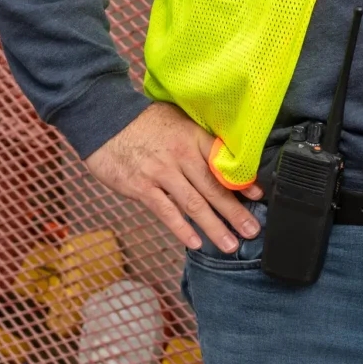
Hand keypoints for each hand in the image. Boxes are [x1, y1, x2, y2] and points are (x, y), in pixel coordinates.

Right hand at [84, 103, 263, 251]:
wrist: (103, 119)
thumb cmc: (145, 122)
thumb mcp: (179, 121)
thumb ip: (200, 140)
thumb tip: (226, 159)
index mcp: (193, 138)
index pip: (223, 163)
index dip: (242, 181)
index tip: (258, 197)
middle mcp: (181, 155)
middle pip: (213, 188)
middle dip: (235, 213)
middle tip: (252, 231)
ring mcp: (161, 172)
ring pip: (194, 204)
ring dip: (214, 227)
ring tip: (230, 245)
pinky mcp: (141, 186)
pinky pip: (166, 211)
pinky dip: (182, 228)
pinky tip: (196, 242)